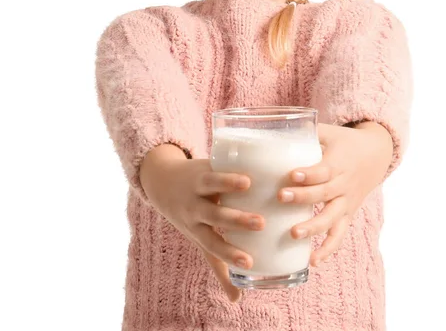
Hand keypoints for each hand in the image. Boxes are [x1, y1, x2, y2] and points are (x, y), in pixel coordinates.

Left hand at [139, 144, 264, 301]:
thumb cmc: (190, 217)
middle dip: (236, 220)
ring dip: (229, 185)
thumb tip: (237, 300)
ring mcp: (197, 189)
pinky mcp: (201, 169)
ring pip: (211, 187)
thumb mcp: (201, 240)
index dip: (229, 254)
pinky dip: (226, 170)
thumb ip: (220, 265)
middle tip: (261, 223)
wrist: (162, 183)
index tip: (249, 262)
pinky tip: (243, 169)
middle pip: (214, 217)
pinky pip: (212, 168)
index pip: (212, 246)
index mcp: (198, 231)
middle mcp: (195, 210)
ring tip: (250, 185)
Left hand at [277, 122, 392, 264]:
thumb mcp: (329, 132)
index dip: (309, 173)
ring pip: (332, 218)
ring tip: (294, 234)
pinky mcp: (347, 214)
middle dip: (302, 197)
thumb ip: (306, 131)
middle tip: (281, 198)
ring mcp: (346, 202)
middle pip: (324, 193)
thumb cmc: (345, 141)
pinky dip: (329, 249)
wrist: (376, 155)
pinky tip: (313, 261)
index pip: (323, 170)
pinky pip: (339, 234)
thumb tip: (275, 126)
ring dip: (314, 227)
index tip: (291, 175)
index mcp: (338, 162)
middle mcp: (343, 184)